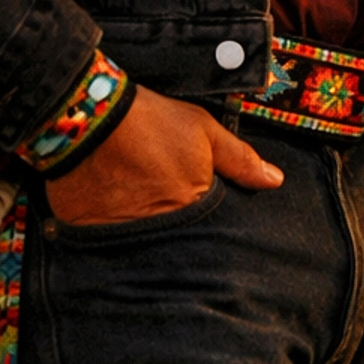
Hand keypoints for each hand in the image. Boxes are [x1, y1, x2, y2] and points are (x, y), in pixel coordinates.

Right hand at [46, 84, 282, 224]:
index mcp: (193, 208)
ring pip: (145, 247)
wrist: (88, 115)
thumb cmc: (150, 121)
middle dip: (181, 238)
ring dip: (147, 238)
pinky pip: (108, 244)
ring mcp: (125, 235)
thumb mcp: (203, 131)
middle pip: (179, 244)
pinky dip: (112, 233)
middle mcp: (161, 230)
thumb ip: (239, 159)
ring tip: (138, 212)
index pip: (212, 234)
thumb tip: (274, 180)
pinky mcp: (92, 234)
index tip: (203, 216)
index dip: (210, 226)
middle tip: (170, 214)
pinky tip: (111, 215)